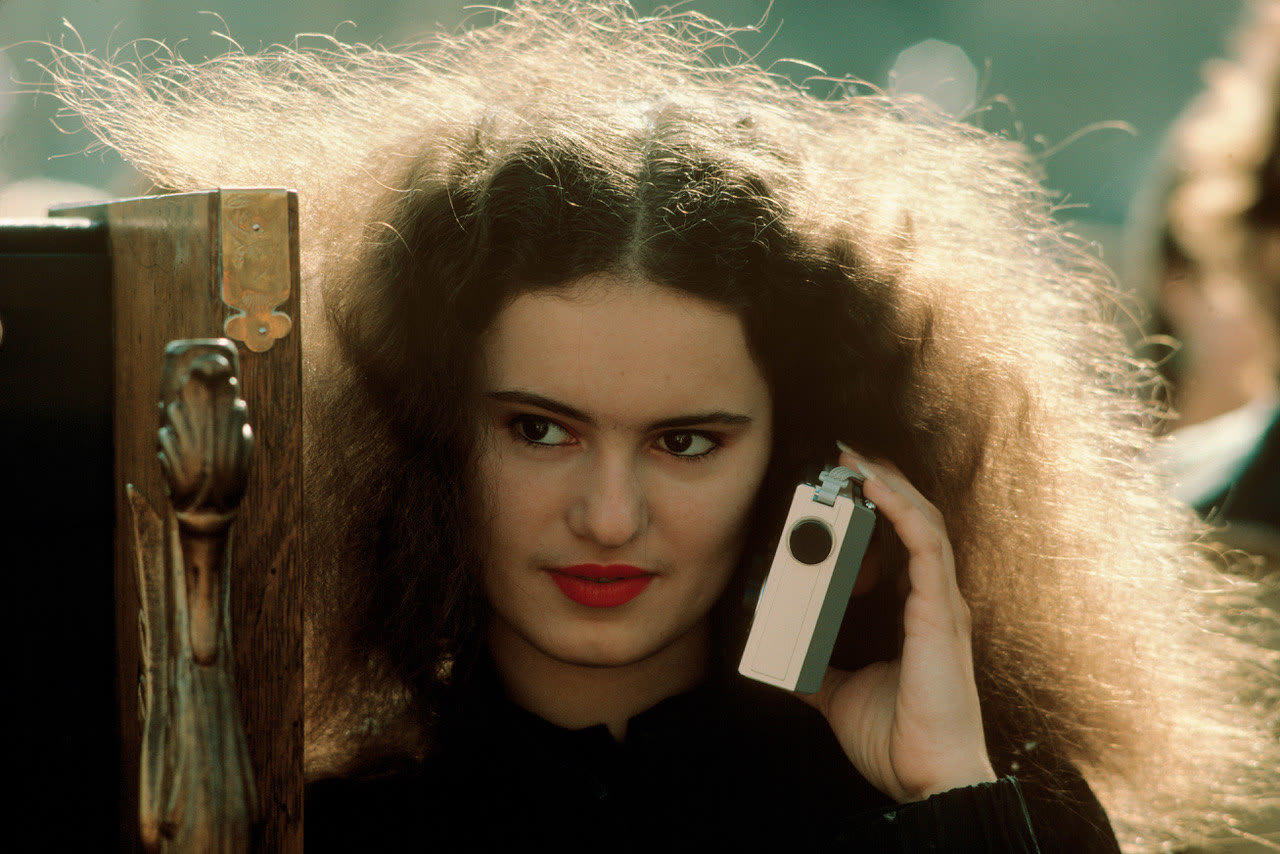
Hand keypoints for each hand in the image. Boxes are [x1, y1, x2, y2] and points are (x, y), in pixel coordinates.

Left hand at [796, 448, 996, 802]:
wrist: (928, 777)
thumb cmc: (899, 740)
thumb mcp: (841, 693)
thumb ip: (819, 671)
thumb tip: (790, 660)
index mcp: (917, 616)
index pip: (903, 545)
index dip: (880, 510)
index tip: (846, 485)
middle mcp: (934, 602)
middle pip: (915, 522)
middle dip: (884, 483)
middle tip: (846, 454)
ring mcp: (941, 603)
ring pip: (923, 521)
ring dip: (889, 484)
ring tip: (857, 456)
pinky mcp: (940, 611)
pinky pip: (924, 542)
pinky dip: (900, 508)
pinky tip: (875, 486)